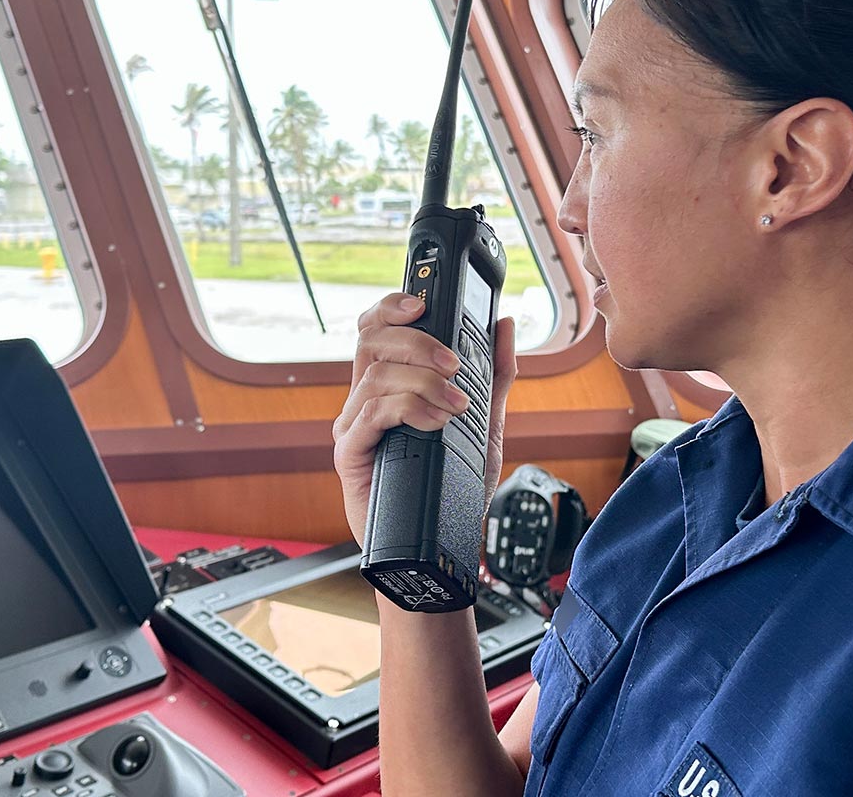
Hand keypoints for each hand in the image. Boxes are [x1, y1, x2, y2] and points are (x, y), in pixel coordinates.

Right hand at [332, 292, 517, 547]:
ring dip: (423, 383)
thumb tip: (503, 325)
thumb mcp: (483, 423)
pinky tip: (436, 423)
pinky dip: (408, 409)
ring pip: (375, 376)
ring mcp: (353, 427)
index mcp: (388, 386)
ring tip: (456, 407)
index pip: (377, 329)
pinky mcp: (349, 454)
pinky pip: (371, 414)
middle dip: (417, 342)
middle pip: (371, 341)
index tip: (425, 304)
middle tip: (454, 366)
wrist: (438, 547)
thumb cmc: (452, 487)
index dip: (393, 306)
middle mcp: (364, 401)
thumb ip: (493, 375)